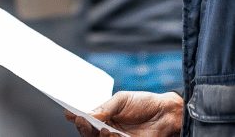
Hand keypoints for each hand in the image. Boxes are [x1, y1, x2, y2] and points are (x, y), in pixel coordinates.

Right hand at [65, 91, 183, 136]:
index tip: (69, 113)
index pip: (86, 119)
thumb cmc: (144, 103)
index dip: (76, 117)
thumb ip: (105, 107)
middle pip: (89, 133)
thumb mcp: (122, 99)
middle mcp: (107, 129)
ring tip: (101, 128)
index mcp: (104, 117)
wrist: (165, 113)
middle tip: (80, 120)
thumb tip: (88, 113)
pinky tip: (110, 133)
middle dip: (83, 128)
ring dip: (97, 135)